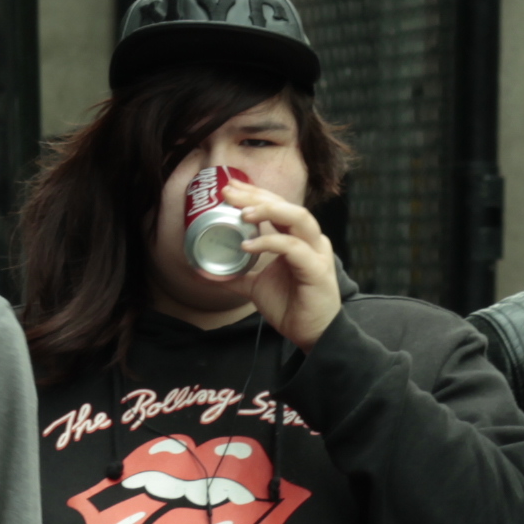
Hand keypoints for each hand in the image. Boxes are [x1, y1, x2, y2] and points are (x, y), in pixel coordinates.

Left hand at [226, 179, 341, 350]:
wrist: (311, 334)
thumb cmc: (291, 307)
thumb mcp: (256, 286)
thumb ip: (236, 275)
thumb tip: (207, 271)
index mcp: (298, 239)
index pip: (278, 206)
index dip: (254, 194)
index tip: (228, 189)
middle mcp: (310, 240)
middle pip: (285, 205)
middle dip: (256, 196)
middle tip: (228, 194)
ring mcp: (316, 253)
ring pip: (297, 217)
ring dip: (269, 211)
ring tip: (242, 213)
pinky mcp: (316, 269)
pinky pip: (293, 248)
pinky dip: (270, 242)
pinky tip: (248, 245)